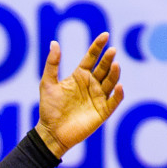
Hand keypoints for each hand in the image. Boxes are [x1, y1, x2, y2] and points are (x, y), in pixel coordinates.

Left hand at [35, 33, 124, 156]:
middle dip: (108, 59)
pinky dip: (118, 94)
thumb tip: (54, 42)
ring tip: (115, 64)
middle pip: (103, 68)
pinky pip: (114, 101)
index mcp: (80, 76)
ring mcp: (98, 97)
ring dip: (114, 73)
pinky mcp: (103, 111)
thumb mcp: (47, 84)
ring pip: (111, 82)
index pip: (92, 57)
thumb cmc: (49, 108)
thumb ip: (52, 64)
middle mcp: (91, 84)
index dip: (98, 46)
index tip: (105, 35)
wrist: (51, 132)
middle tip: (112, 50)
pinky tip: (119, 86)